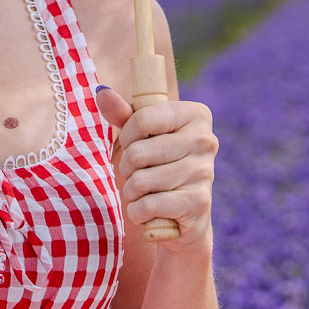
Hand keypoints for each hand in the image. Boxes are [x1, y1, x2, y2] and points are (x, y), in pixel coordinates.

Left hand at [93, 84, 216, 252]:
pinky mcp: (198, 202)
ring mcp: (204, 172)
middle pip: (138, 153)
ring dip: (131, 192)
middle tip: (138, 173)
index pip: (142, 119)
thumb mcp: (141, 135)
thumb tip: (102, 93)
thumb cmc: (158, 165)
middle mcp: (206, 140)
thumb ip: (122, 113)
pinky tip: (150, 210)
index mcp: (196, 114)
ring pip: (140, 181)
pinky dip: (138, 212)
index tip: (134, 145)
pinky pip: (147, 206)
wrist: (184, 215)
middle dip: (127, 168)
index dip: (127, 137)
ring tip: (144, 192)